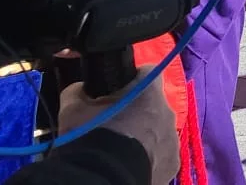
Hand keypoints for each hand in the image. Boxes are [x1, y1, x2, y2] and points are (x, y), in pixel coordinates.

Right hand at [56, 77, 179, 184]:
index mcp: (149, 91)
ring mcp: (173, 140)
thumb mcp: (73, 107)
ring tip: (122, 148)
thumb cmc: (90, 136)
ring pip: (159, 130)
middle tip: (114, 126)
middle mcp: (168, 112)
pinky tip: (131, 164)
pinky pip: (162, 155)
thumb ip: (80, 91)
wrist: (100, 177)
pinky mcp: (172, 164)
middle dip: (137, 112)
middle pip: (153, 105)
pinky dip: (149, 158)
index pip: (146, 72)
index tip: (116, 92)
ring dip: (144, 135)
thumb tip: (82, 89)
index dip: (131, 80)